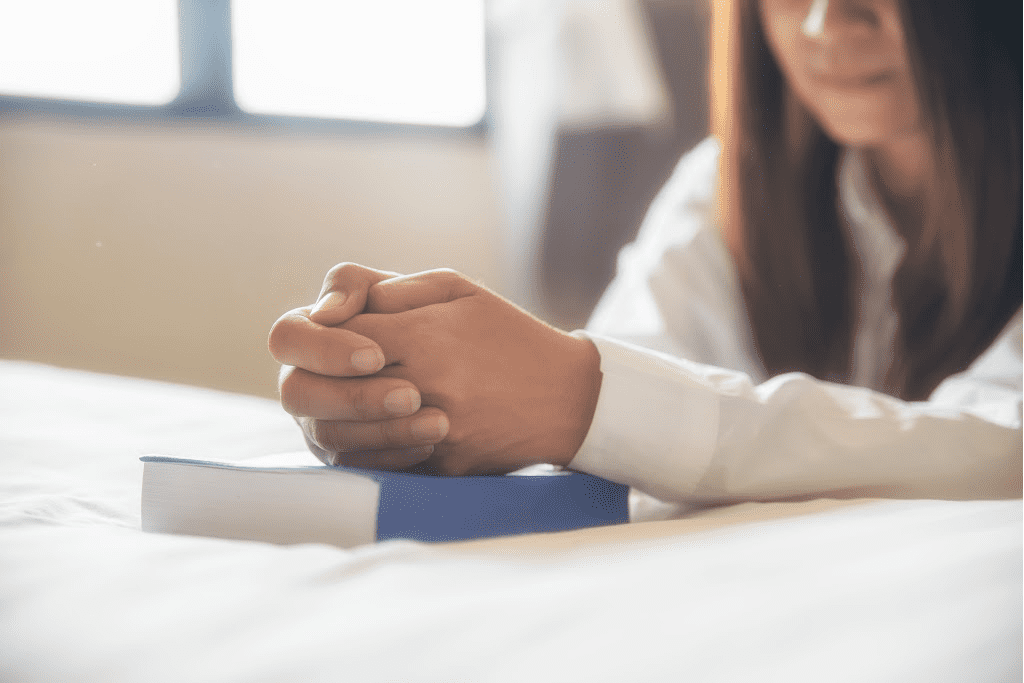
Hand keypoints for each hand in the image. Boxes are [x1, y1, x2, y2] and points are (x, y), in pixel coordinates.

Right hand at [269, 263, 450, 469]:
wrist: (466, 366)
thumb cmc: (425, 314)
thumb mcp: (397, 287)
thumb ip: (357, 285)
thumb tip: (326, 311)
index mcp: (308, 332)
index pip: (287, 336)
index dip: (325, 348)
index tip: (377, 355)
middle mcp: (303, 379)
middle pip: (298, 393)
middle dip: (355, 397)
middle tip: (412, 396)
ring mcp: (318, 422)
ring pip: (329, 435)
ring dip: (382, 430)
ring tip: (437, 424)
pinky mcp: (344, 457)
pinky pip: (353, 466)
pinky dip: (391, 456)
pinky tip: (429, 446)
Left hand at [341, 269, 602, 474]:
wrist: (570, 397)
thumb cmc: (509, 335)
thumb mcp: (457, 290)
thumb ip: (391, 290)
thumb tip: (332, 309)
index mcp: (421, 337)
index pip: (332, 336)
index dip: (324, 337)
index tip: (342, 337)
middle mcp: (422, 387)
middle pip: (324, 390)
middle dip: (320, 380)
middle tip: (337, 375)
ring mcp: (432, 433)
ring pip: (342, 435)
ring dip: (341, 417)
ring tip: (359, 401)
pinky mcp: (443, 466)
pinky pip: (380, 463)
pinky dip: (370, 448)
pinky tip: (382, 430)